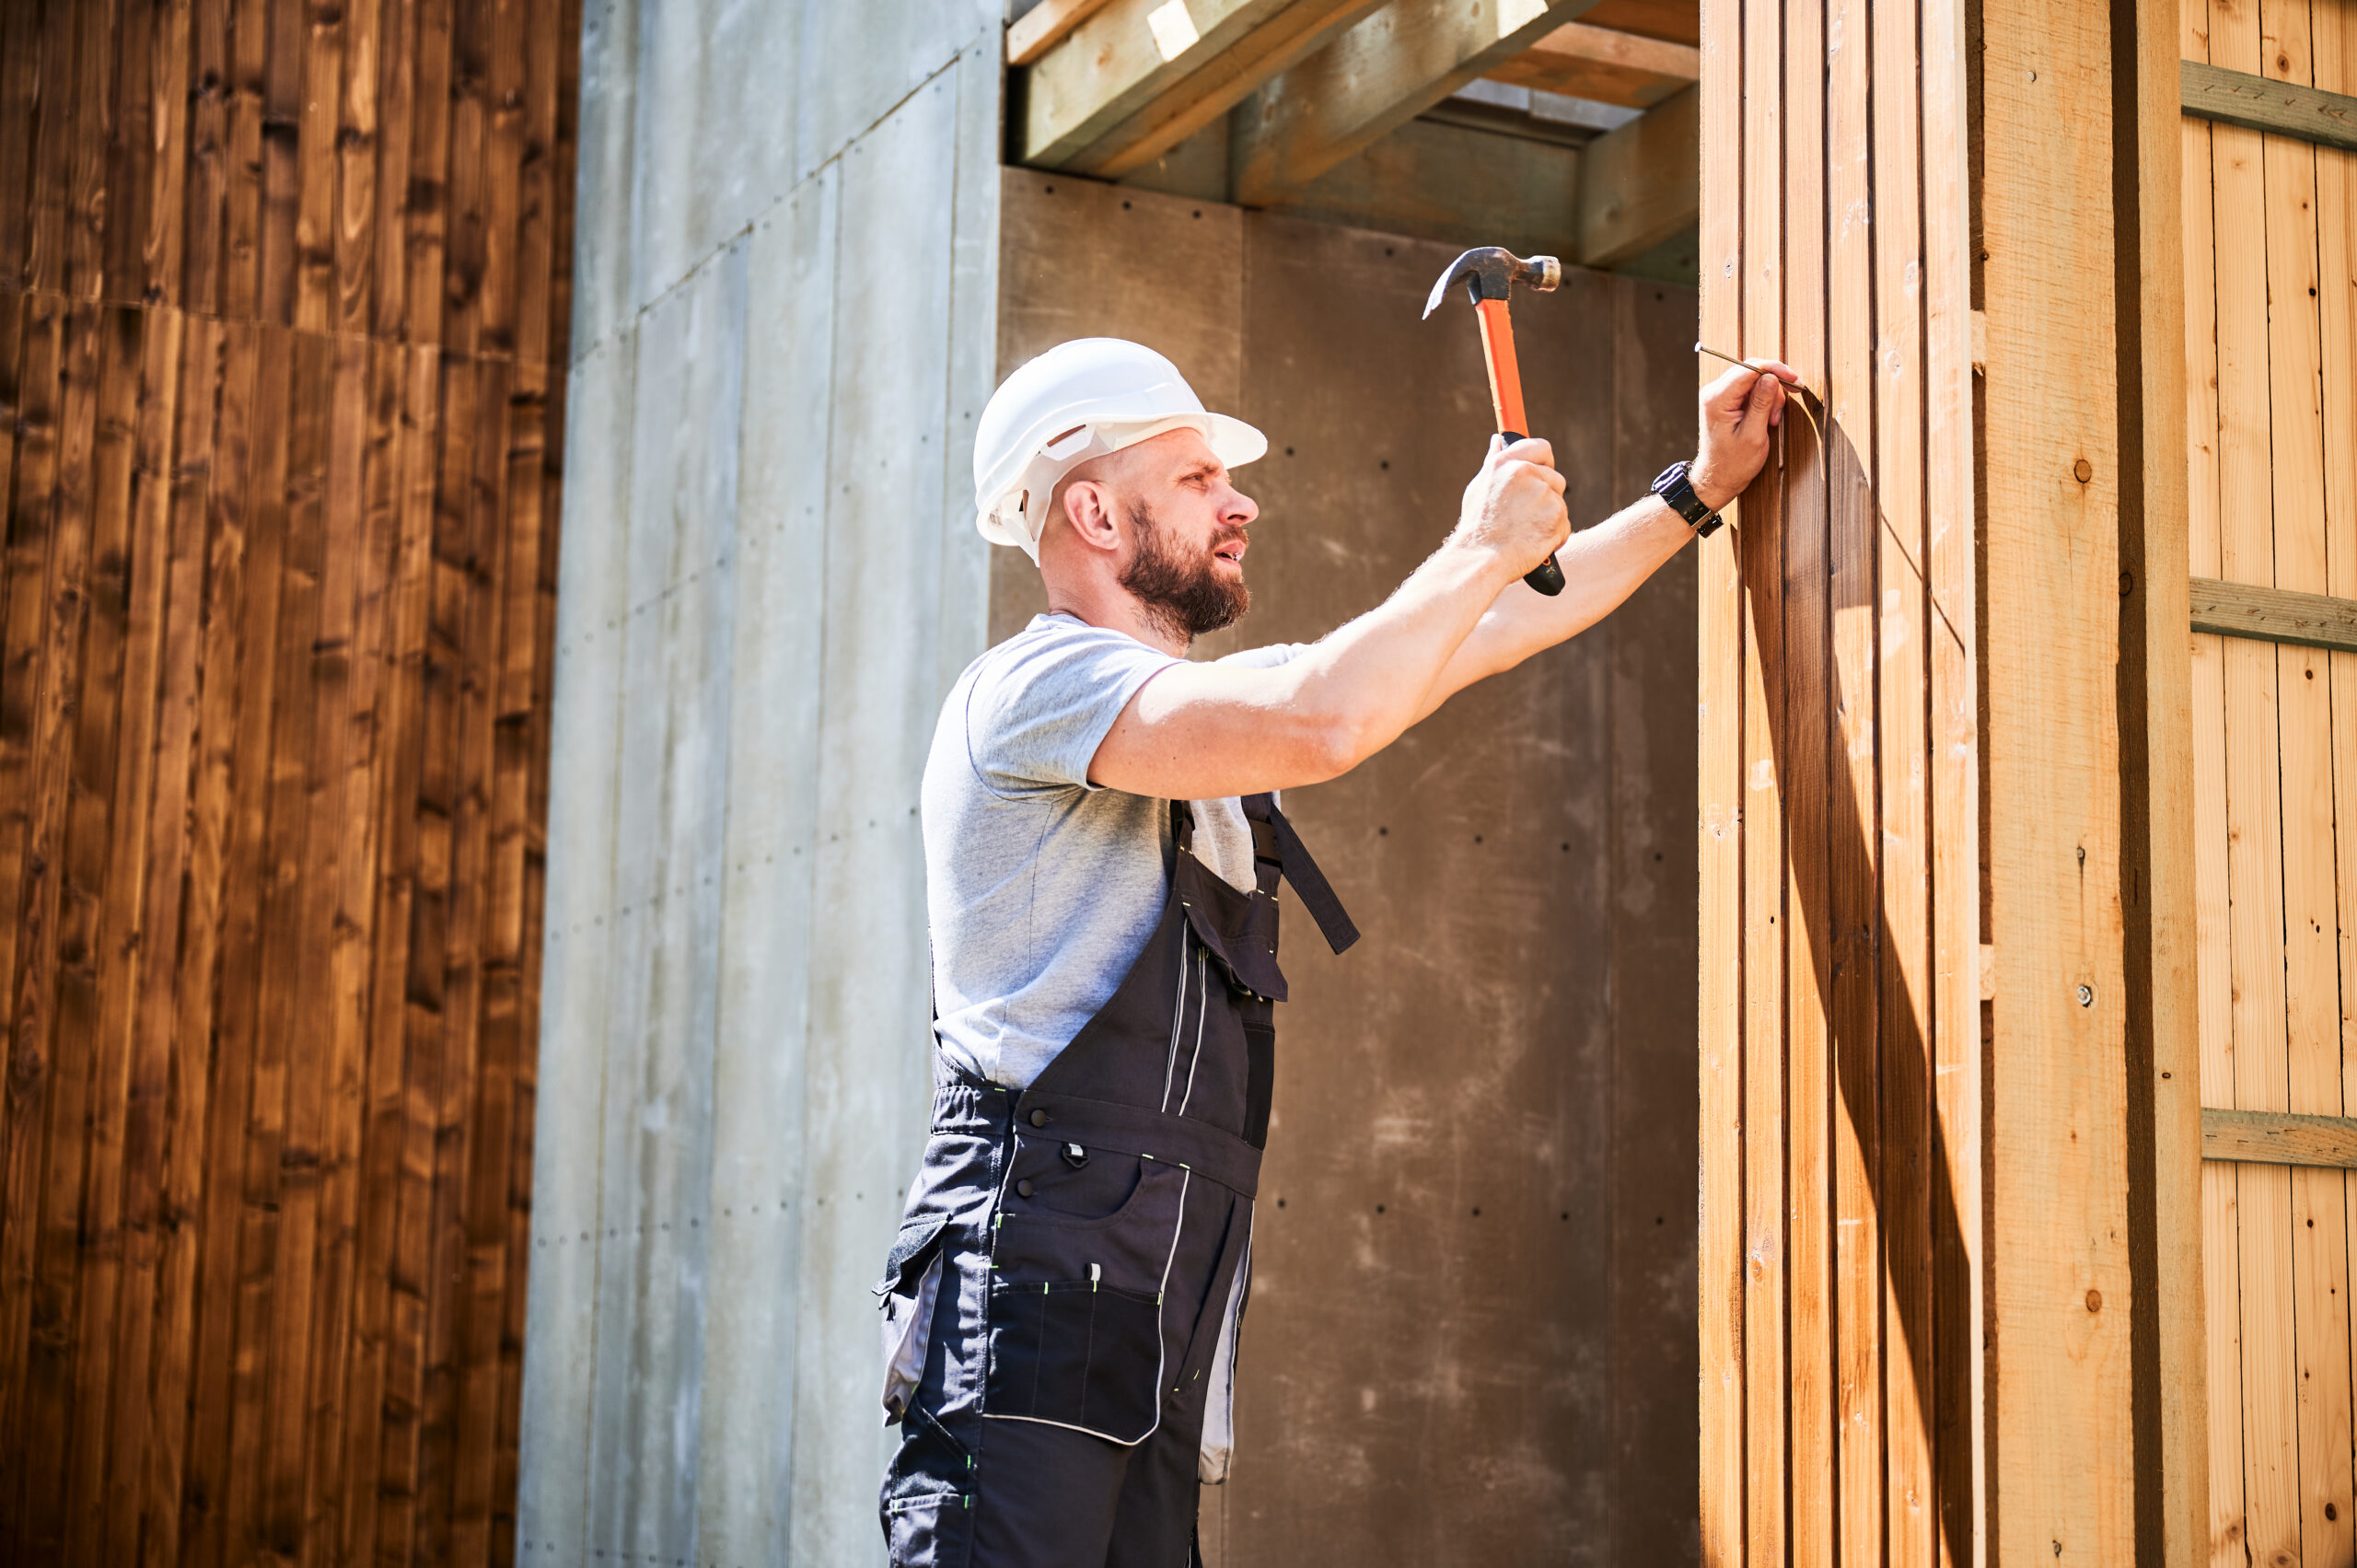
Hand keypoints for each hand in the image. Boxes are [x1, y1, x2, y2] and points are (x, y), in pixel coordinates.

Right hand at [1449, 435, 1569, 581]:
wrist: (1480, 560)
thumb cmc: (1476, 527)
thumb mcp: (1479, 488)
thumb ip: (1494, 461)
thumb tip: (1498, 440)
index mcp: (1507, 463)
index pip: (1542, 447)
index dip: (1545, 461)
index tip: (1541, 473)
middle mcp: (1527, 474)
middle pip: (1555, 479)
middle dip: (1546, 497)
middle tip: (1525, 516)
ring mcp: (1544, 495)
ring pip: (1559, 504)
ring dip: (1549, 518)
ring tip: (1524, 532)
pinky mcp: (1557, 518)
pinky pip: (1564, 525)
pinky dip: (1553, 536)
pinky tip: (1532, 542)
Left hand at [1688, 359, 1796, 511]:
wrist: (1717, 478)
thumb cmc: (1733, 464)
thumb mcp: (1753, 435)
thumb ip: (1762, 403)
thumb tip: (1771, 377)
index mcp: (1718, 399)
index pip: (1750, 368)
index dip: (1775, 369)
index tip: (1795, 381)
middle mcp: (1714, 392)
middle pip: (1753, 370)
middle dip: (1774, 387)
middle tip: (1781, 411)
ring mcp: (1718, 395)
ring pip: (1754, 379)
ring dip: (1770, 397)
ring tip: (1771, 422)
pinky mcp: (1725, 400)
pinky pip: (1750, 389)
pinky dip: (1763, 401)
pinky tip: (1766, 419)